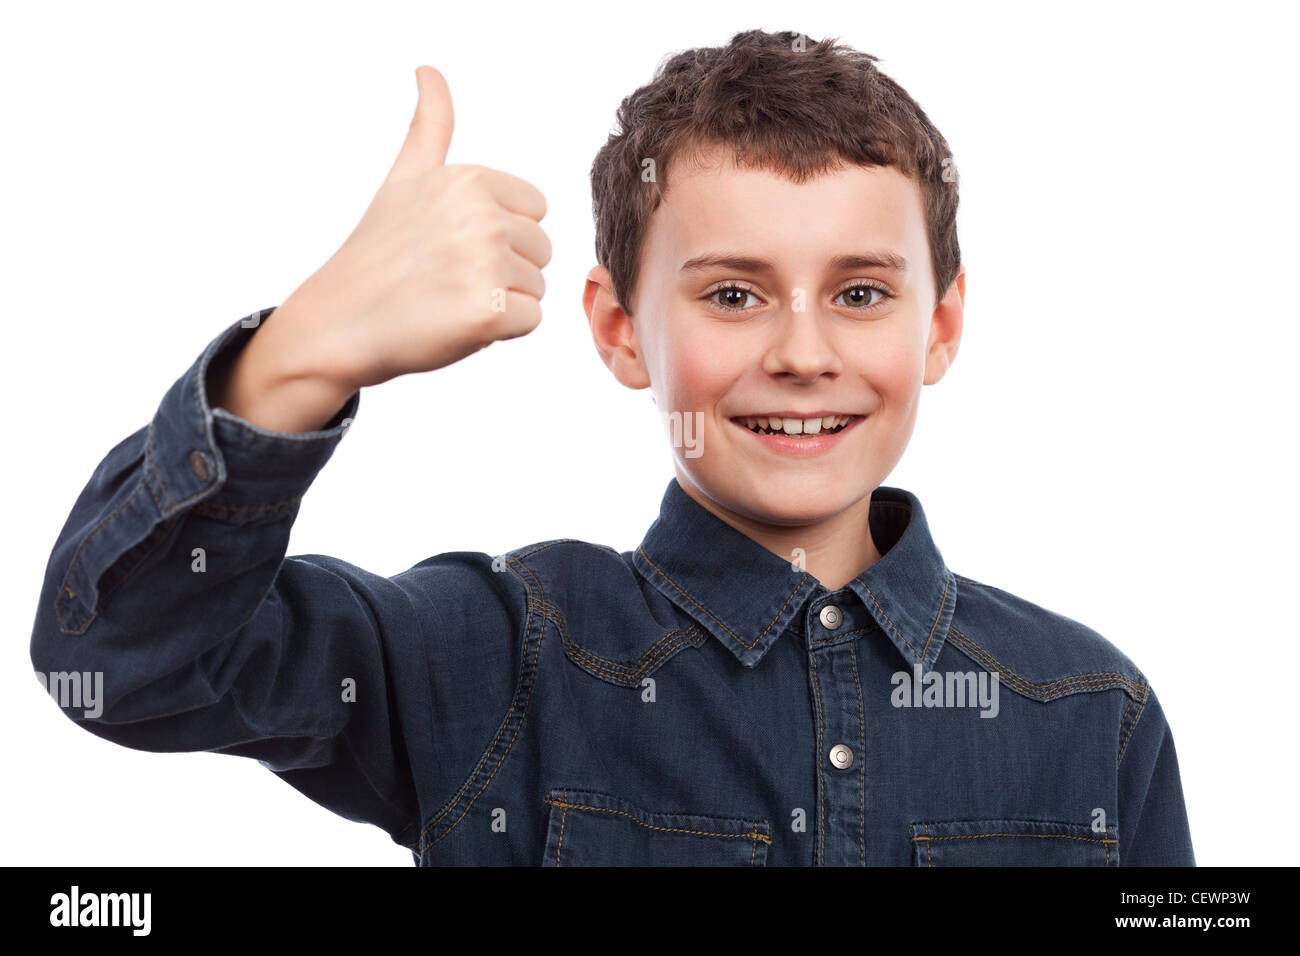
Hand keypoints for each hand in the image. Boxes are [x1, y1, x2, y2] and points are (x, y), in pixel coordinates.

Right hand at [276, 65, 552, 390]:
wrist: (339, 324)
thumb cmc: (377, 255)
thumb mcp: (404, 178)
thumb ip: (429, 126)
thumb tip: (429, 70)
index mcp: (470, 180)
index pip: (535, 211)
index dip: (500, 235)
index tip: (452, 244)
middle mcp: (482, 216)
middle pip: (541, 250)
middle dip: (503, 270)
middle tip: (447, 278)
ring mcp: (486, 265)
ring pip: (536, 287)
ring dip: (501, 301)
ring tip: (448, 299)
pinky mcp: (490, 313)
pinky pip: (531, 321)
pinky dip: (501, 332)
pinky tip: (456, 323)